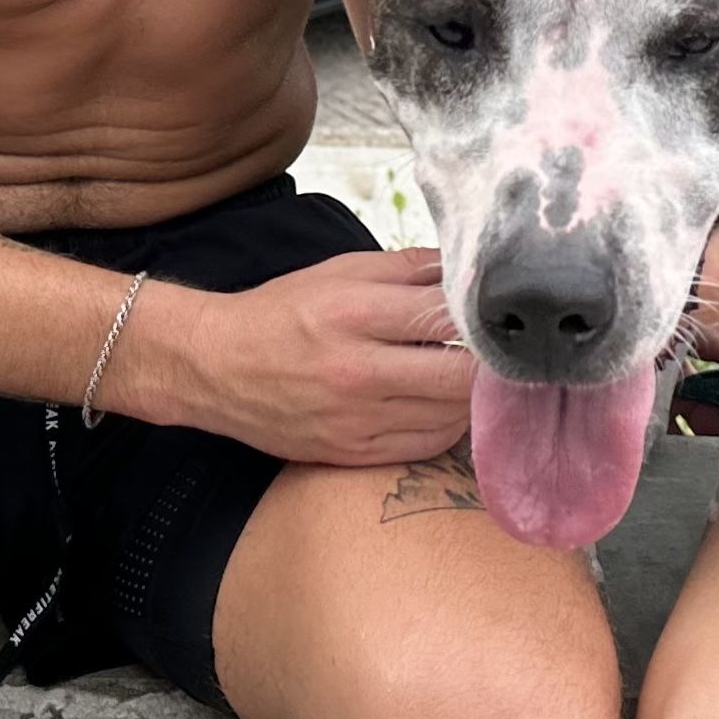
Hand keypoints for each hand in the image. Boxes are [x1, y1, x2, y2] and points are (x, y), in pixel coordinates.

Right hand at [148, 249, 473, 465]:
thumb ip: (408, 267)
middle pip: (460, 377)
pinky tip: (444, 404)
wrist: (216, 367)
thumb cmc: (283, 312)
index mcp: (355, 314)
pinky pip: (426, 446)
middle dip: (490, 363)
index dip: (485, 316)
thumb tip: (465, 265)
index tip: (502, 313)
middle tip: (503, 350)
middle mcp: (358, 371)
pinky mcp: (354, 453)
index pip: (447, 317)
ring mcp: (357, 420)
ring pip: (451, 416)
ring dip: (472, 397)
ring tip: (475, 376)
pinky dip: (447, 425)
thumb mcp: (340, 271)